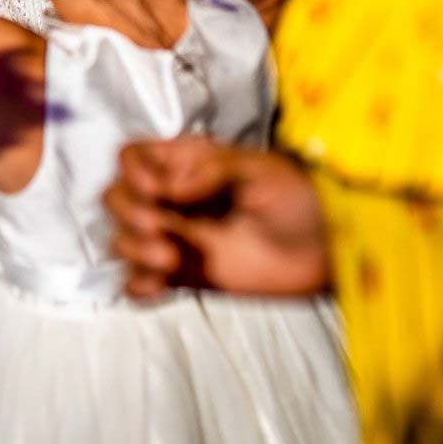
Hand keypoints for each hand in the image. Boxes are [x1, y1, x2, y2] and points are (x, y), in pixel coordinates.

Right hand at [106, 138, 330, 298]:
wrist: (328, 252)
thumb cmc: (298, 198)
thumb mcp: (261, 170)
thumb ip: (212, 172)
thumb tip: (169, 190)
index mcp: (187, 165)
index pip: (132, 156)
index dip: (133, 171)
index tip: (157, 191)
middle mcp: (172, 200)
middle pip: (115, 197)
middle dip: (128, 212)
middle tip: (161, 227)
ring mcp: (176, 239)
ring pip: (121, 240)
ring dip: (132, 248)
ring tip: (172, 259)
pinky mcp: (185, 277)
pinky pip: (140, 284)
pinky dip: (138, 286)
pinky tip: (159, 287)